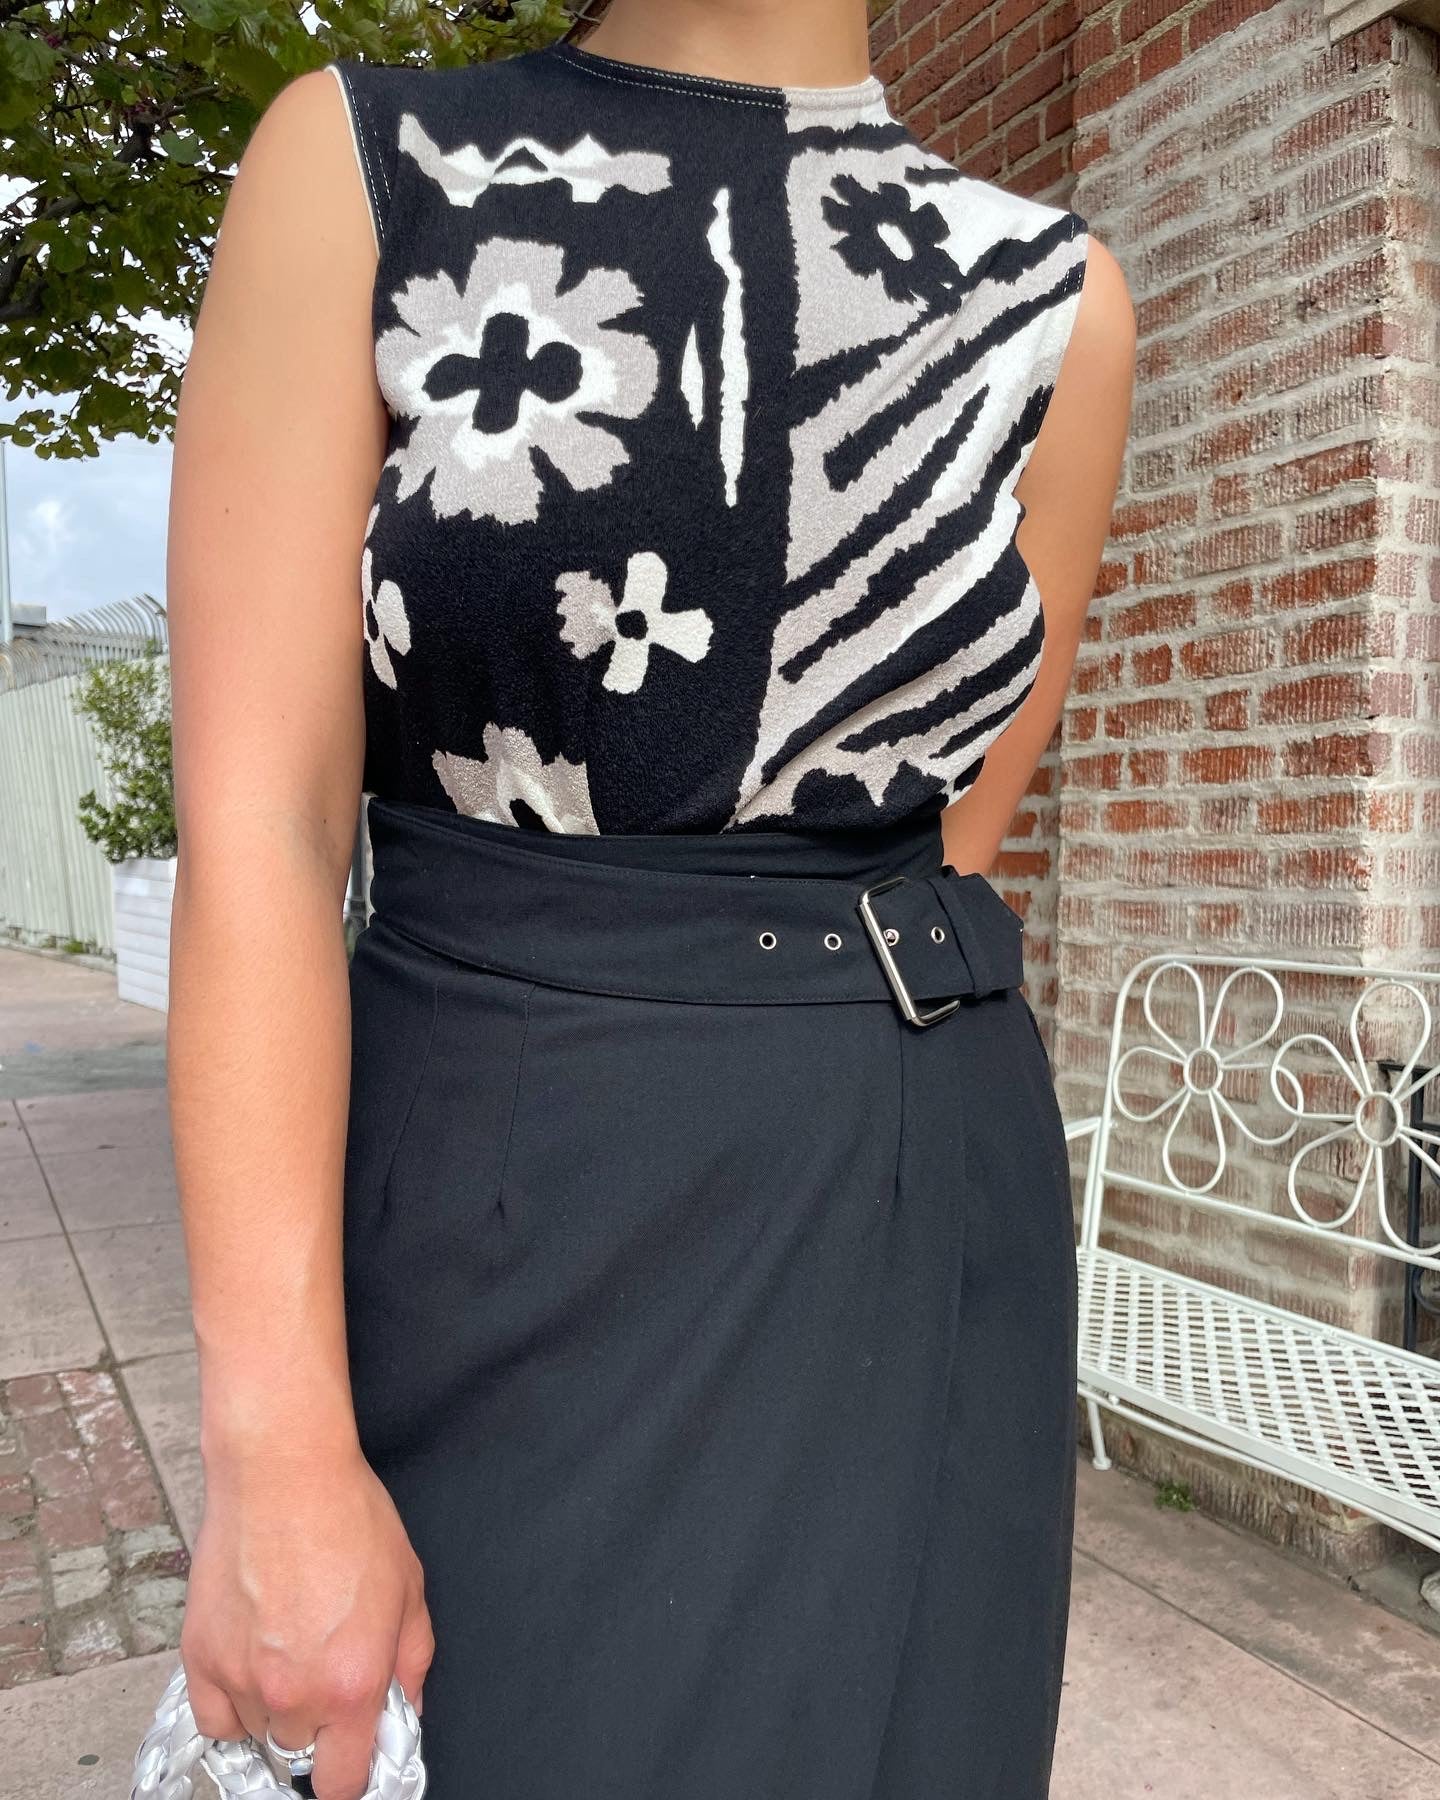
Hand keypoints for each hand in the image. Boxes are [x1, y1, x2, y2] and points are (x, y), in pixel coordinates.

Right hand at [180, 1439, 433, 1799]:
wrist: (284, 1473)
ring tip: (290, 1648)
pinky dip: (232, 1705)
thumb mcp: (409, 1588)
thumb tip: (405, 1712)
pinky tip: (252, 1665)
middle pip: (301, 1756)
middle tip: (327, 1674)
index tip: (356, 1753)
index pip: (344, 1783)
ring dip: (275, 1710)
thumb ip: (411, 1663)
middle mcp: (293, 1694)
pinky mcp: (199, 1657)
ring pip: (258, 1735)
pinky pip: (213, 1719)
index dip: (353, 1772)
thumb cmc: (350, 1517)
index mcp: (352, 1684)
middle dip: (319, 1727)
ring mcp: (240, 1679)